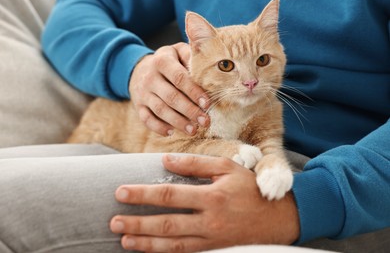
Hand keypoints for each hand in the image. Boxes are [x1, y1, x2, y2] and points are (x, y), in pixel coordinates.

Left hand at [110, 155, 299, 252]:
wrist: (280, 218)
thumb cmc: (251, 189)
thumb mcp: (227, 168)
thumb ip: (195, 163)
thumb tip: (165, 160)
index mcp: (212, 197)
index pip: (170, 196)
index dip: (143, 195)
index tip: (120, 192)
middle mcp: (210, 221)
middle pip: (166, 225)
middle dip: (137, 224)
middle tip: (113, 222)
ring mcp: (212, 240)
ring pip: (173, 245)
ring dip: (146, 244)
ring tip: (124, 240)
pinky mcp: (216, 250)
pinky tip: (150, 252)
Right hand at [129, 42, 209, 135]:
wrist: (139, 68)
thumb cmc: (168, 61)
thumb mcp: (177, 51)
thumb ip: (191, 55)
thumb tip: (210, 63)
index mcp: (162, 61)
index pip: (179, 78)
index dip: (194, 92)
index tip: (207, 104)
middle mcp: (150, 77)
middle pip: (171, 96)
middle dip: (189, 111)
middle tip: (205, 121)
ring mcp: (142, 93)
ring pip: (160, 110)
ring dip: (177, 122)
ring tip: (193, 130)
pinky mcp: (138, 105)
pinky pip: (146, 119)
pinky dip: (158, 127)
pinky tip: (171, 132)